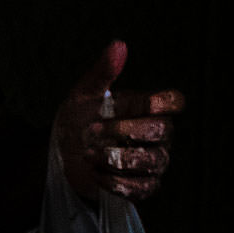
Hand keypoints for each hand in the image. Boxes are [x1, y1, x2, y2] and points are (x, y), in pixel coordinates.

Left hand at [54, 40, 180, 204]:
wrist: (61, 154)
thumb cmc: (78, 120)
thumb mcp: (84, 94)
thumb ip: (103, 72)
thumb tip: (118, 45)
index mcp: (146, 108)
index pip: (172, 101)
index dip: (163, 102)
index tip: (146, 103)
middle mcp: (156, 134)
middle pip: (161, 130)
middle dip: (124, 131)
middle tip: (92, 131)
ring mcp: (152, 161)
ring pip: (152, 161)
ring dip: (116, 158)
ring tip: (89, 155)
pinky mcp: (142, 186)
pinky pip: (142, 188)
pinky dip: (116, 182)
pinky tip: (96, 174)